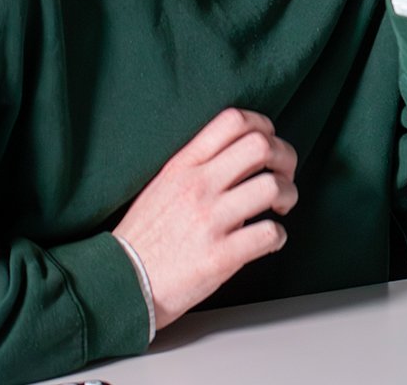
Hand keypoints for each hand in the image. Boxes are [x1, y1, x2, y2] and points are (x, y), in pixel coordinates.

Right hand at [113, 108, 297, 330]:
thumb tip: (245, 153)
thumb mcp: (164, 185)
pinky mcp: (219, 256)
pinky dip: (279, 236)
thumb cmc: (145, 237)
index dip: (264, 126)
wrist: (118, 286)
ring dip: (289, 195)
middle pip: (261, 146)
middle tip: (284, 175)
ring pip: (272, 187)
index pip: (233, 121)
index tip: (271, 142)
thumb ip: (201, 165)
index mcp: (184, 166)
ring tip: (280, 207)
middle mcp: (197, 187)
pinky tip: (270, 239)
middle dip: (286, 157)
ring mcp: (208, 221)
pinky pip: (269, 233)